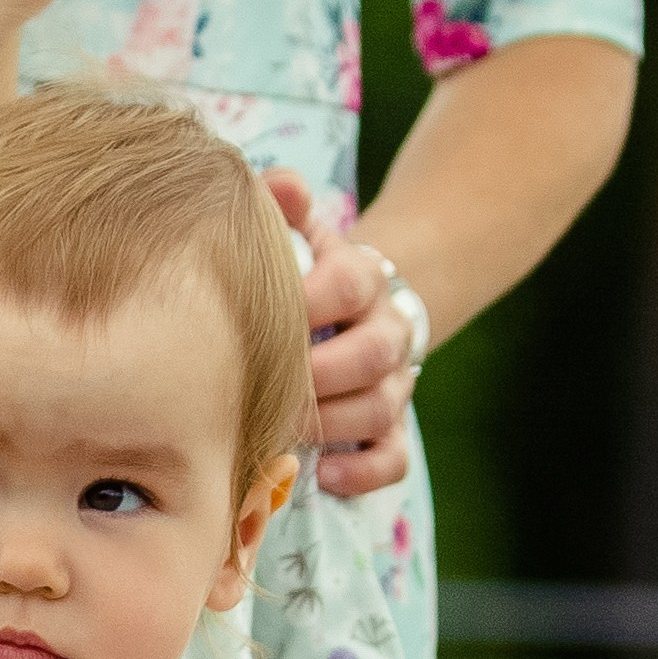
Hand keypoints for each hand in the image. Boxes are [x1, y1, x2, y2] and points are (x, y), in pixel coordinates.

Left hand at [263, 172, 416, 501]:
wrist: (347, 309)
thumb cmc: (298, 274)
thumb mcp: (294, 232)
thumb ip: (283, 203)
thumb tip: (284, 184)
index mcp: (361, 277)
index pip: (350, 283)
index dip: (308, 301)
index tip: (263, 316)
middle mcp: (386, 330)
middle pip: (373, 353)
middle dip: (317, 373)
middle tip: (266, 385)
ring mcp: (394, 383)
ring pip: (380, 408)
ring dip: (330, 423)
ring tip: (281, 429)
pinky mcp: (392, 429)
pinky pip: (394, 458)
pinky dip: (362, 472)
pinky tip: (324, 473)